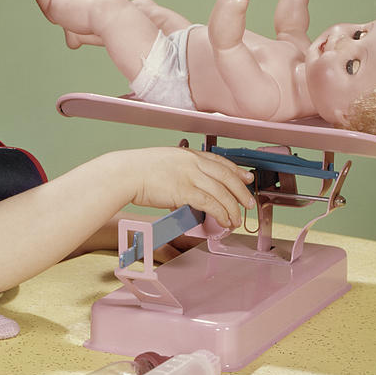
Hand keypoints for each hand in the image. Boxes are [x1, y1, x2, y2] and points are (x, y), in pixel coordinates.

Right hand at [117, 147, 254, 228]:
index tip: (246, 177)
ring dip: (233, 208)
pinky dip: (221, 213)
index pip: (219, 161)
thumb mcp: (165, 162)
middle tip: (249, 203)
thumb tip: (191, 186)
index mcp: (188, 154)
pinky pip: (210, 203)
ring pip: (222, 192)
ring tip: (236, 220)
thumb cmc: (139, 169)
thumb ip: (181, 171)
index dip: (236, 171)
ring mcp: (190, 175)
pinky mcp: (185, 191)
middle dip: (241, 191)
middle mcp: (193, 162)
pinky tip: (224, 220)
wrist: (126, 172)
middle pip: (226, 177)